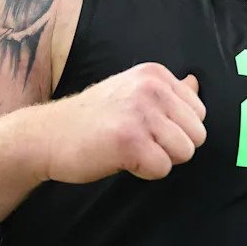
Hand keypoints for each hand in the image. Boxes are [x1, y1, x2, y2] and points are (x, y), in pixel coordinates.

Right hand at [38, 63, 206, 182]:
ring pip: (185, 152)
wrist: (47, 135)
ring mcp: (141, 112)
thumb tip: (196, 83)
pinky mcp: (130, 140)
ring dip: (159, 159)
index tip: (144, 127)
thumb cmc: (93, 118)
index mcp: (155, 74)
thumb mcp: (132, 92)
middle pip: (198, 134)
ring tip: (130, 149)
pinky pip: (163, 168)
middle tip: (137, 141)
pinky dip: (144, 172)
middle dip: (171, 147)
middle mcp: (151, 87)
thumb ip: (168, 92)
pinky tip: (120, 159)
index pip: (199, 112)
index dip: (175, 129)